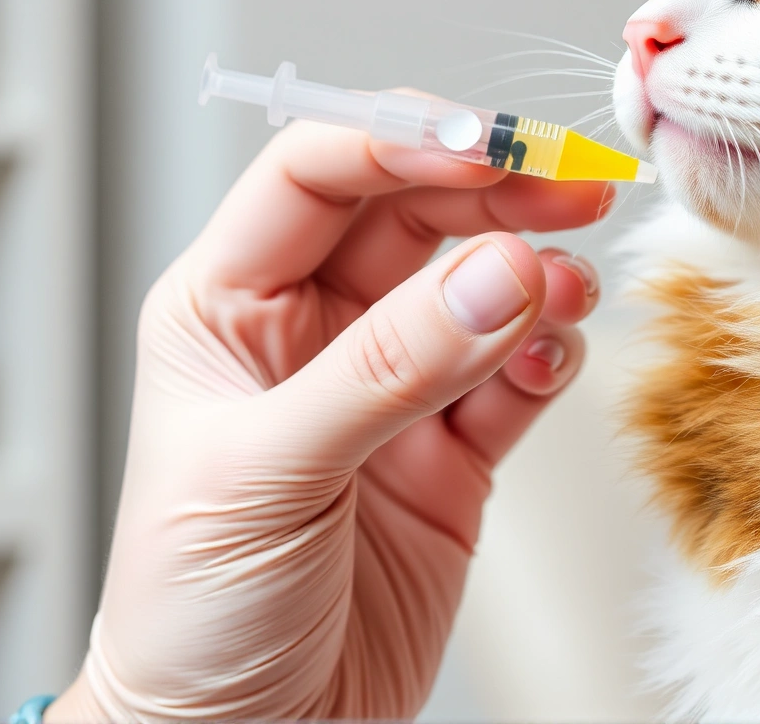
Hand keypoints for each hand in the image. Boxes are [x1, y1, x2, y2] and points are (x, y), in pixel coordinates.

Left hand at [48, 122, 612, 720]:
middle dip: (492, 192)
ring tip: (565, 289)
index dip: (401, 144)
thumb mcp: (268, 475)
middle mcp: (312, 333)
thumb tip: (499, 273)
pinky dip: (549, 354)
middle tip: (568, 187)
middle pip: (414, 214)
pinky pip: (517, 374)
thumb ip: (389, 369)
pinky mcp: (454, 456)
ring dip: (532, 274)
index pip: (317, 174)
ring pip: (478, 287)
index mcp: (228, 308)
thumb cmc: (191, 615)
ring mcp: (390, 390)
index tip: (485, 149)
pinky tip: (553, 355)